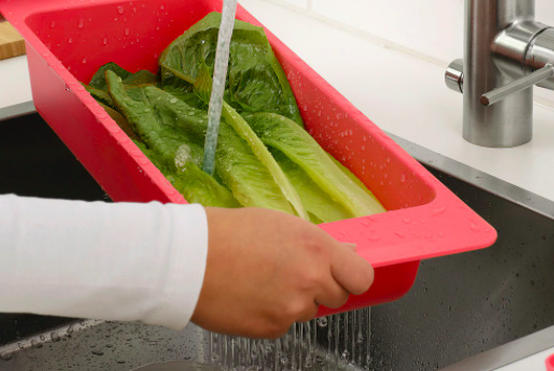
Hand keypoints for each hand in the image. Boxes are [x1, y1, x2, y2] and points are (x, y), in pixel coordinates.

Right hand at [193, 207, 374, 338]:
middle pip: (338, 297)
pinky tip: (253, 293)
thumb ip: (318, 243)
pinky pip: (284, 323)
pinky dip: (273, 313)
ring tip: (266, 279)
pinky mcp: (272, 329)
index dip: (353, 276)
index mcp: (317, 248)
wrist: (191, 259)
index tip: (344, 273)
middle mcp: (311, 280)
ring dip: (296, 300)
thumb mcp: (283, 224)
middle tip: (296, 272)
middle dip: (323, 287)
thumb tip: (347, 252)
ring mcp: (292, 309)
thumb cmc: (232, 233)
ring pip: (309, 311)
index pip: (362, 276)